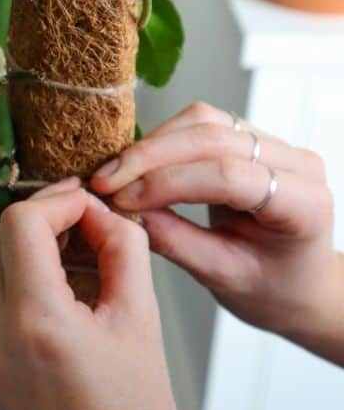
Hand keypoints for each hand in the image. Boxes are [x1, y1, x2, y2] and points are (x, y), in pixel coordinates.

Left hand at [0, 180, 193, 409]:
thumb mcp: (142, 323)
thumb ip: (122, 250)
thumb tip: (103, 213)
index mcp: (35, 324)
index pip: (22, 223)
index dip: (59, 202)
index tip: (88, 206)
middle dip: (42, 221)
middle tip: (84, 226)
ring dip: (24, 251)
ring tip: (72, 260)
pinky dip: (14, 285)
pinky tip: (53, 296)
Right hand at [91, 102, 343, 365]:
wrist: (297, 283)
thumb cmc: (272, 288)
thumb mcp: (223, 276)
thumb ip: (174, 241)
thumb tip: (122, 210)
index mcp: (303, 203)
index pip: (230, 175)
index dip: (169, 182)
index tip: (123, 198)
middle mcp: (295, 163)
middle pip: (215, 137)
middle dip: (151, 156)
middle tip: (105, 181)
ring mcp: (274, 145)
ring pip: (204, 121)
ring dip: (153, 143)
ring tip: (115, 172)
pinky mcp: (250, 139)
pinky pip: (202, 123)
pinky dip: (163, 140)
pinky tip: (136, 163)